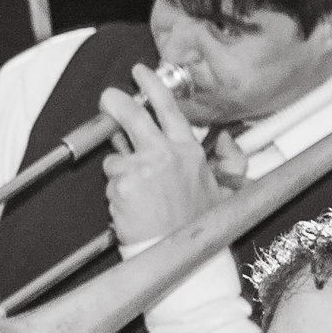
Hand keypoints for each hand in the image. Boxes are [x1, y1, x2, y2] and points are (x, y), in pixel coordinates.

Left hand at [98, 67, 237, 251]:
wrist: (181, 259)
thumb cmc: (196, 228)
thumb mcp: (220, 190)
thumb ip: (221, 161)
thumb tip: (219, 140)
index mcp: (189, 153)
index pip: (169, 110)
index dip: (152, 87)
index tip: (141, 73)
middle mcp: (166, 156)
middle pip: (134, 117)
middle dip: (118, 102)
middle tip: (109, 97)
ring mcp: (142, 169)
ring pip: (117, 157)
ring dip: (120, 170)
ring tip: (137, 193)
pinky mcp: (122, 186)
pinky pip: (111, 181)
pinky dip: (116, 192)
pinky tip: (132, 207)